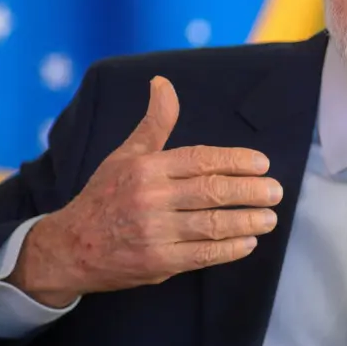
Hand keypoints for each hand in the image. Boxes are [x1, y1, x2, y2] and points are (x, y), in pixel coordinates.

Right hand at [7, 76, 282, 306]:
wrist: (70, 248)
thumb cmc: (105, 196)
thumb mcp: (126, 155)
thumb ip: (154, 123)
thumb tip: (163, 83)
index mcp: (146, 168)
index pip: (201, 159)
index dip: (236, 161)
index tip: (263, 164)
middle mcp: (150, 198)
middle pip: (212, 191)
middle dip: (250, 191)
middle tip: (276, 191)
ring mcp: (154, 232)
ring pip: (211, 224)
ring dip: (246, 221)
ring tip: (269, 218)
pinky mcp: (157, 262)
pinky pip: (202, 254)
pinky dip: (229, 249)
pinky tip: (248, 243)